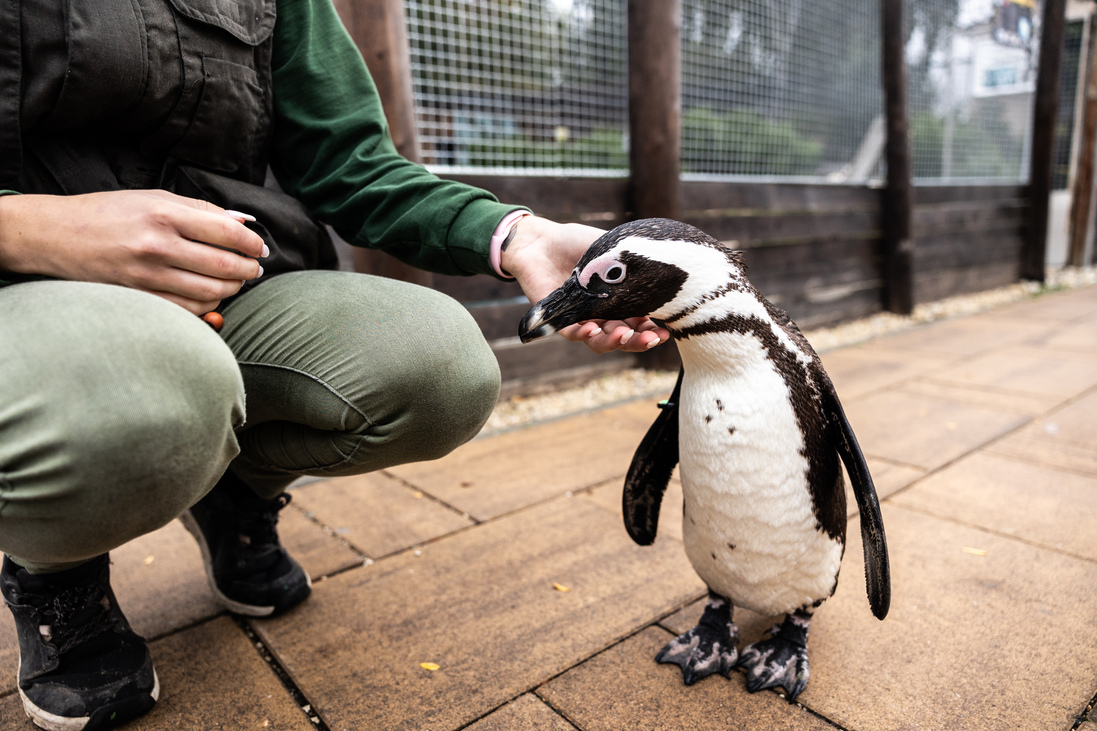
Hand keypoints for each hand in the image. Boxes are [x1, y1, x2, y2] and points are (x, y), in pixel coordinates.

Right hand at [0, 190, 266, 314]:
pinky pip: (189, 310)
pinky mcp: (139, 297)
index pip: (228, 233)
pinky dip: (209, 306)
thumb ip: (201, 210)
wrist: (56, 235)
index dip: (252, 243)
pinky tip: (213, 296)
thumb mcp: (154, 198)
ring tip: (237, 282)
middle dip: (249, 270)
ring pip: (211, 292)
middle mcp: (158, 245)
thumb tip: (244, 222)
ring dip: (233, 289)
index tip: (260, 248)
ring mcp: (148, 275)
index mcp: (165, 214)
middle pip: (225, 266)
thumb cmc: (109, 213)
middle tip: (255, 269)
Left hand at [501, 215, 669, 352]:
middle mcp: (603, 315)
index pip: (640, 323)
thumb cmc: (577, 243)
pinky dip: (583, 334)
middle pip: (624, 337)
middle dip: (639, 341)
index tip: (666, 332)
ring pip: (600, 341)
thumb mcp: (610, 249)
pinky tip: (591, 330)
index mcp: (620, 302)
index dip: (652, 331)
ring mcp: (582, 320)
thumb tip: (659, 269)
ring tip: (623, 336)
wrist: (542, 240)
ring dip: (614, 341)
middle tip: (652, 339)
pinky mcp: (559, 320)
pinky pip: (572, 334)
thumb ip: (630, 262)